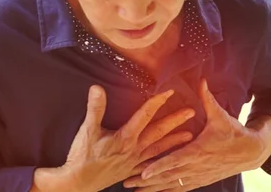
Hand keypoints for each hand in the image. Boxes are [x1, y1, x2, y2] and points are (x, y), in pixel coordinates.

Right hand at [54, 85, 195, 191]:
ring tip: (189, 135)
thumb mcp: (87, 130)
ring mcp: (134, 161)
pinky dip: (163, 163)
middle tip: (191, 112)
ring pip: (159, 149)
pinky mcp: (131, 171)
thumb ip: (95, 108)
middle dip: (175, 120)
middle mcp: (134, 149)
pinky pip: (152, 166)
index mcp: (126, 137)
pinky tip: (172, 161)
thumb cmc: (82, 156)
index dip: (158, 101)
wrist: (78, 182)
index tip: (170, 91)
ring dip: (175, 141)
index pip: (145, 115)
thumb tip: (97, 88)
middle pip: (159, 131)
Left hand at [123, 79, 267, 191]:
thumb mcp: (220, 115)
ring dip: (154, 189)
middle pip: (168, 176)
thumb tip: (201, 80)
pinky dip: (169, 191)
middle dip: (147, 181)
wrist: (250, 151)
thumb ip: (207, 99)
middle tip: (127, 182)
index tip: (143, 172)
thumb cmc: (234, 132)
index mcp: (198, 150)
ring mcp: (199, 175)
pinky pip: (183, 188)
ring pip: (173, 185)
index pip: (174, 160)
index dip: (158, 166)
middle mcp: (197, 166)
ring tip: (136, 191)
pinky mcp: (203, 180)